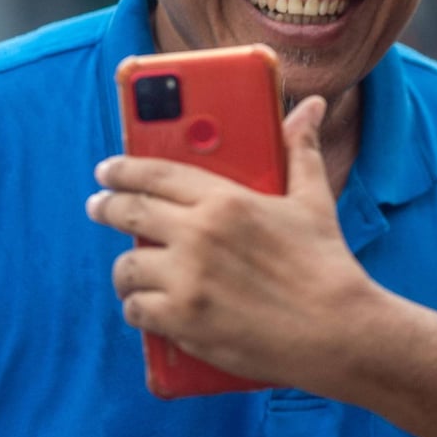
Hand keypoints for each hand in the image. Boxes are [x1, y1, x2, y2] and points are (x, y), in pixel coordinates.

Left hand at [86, 95, 376, 385]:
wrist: (336, 327)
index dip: (124, 169)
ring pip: (126, 266)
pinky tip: (149, 305)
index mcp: (226, 200)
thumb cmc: (325, 262)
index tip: (108, 170)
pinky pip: (136, 309)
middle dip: (107, 207)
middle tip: (100, 207)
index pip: (157, 174)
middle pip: (130, 213)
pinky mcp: (183, 322)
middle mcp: (198, 236)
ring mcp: (187, 281)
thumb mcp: (313, 199)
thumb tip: (312, 109)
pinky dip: (139, 307)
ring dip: (127, 267)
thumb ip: (302, 150)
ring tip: (133, 268)